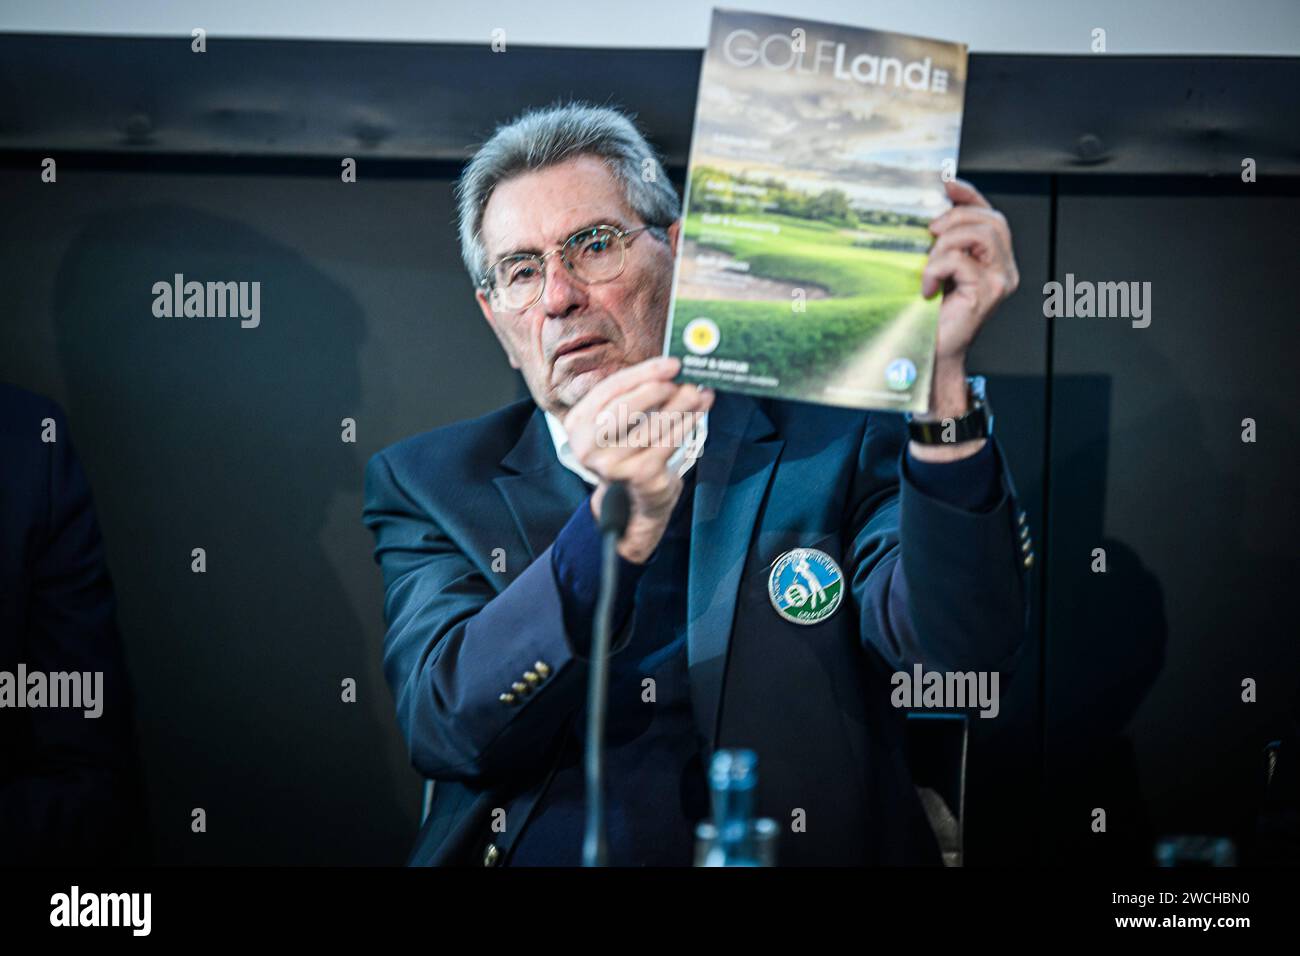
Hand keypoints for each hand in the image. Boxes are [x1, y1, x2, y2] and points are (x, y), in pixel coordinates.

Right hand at [563, 356, 713, 562]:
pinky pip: (668, 443)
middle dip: (657, 389)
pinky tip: (696, 414)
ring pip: (651, 425)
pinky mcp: (639, 476)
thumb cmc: (628, 449)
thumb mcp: (618, 422)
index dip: (642, 373)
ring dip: (680, 406)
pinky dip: (686, 425)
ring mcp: (612, 465)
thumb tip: (671, 370)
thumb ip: (636, 394)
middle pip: (624, 407)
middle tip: (682, 379)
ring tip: (698, 393)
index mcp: (577, 424)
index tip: (670, 364)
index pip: (609, 390)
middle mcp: (587, 447)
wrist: (634, 499)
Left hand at [910, 179, 1018, 459]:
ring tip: (929, 266)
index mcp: (995, 261)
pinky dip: (935, 269)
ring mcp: (1000, 281)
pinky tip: (927, 288)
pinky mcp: (987, 292)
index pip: (990, 214)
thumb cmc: (931, 316)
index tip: (946, 183)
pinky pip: (959, 260)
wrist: (931, 354)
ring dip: (945, 244)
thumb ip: (941, 245)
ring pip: (980, 234)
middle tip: (929, 233)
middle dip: (955, 217)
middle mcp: (1005, 269)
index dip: (970, 195)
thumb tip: (927, 213)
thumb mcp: (936, 271)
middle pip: (991, 219)